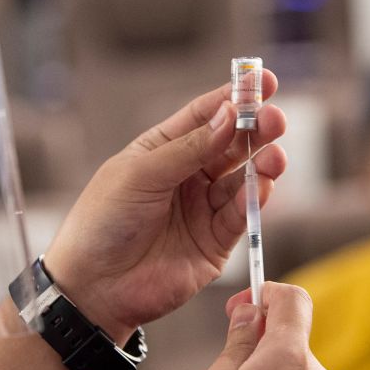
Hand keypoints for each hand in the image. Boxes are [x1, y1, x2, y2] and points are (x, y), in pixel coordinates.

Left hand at [45, 72, 287, 341]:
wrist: (94, 287)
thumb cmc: (103, 223)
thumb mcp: (141, 174)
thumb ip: (189, 148)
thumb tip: (229, 115)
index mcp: (163, 150)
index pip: (206, 116)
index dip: (235, 97)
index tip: (263, 82)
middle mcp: (187, 176)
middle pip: (232, 144)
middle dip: (256, 129)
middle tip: (275, 118)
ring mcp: (203, 209)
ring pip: (243, 179)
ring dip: (262, 164)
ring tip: (274, 155)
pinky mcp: (215, 243)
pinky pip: (241, 215)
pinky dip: (256, 199)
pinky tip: (264, 185)